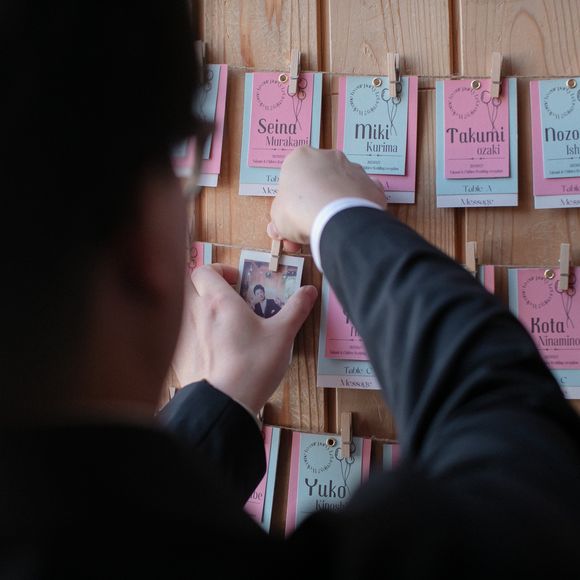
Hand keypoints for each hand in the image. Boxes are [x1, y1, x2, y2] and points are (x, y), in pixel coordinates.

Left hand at [172, 264, 316, 413]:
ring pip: (187, 311)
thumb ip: (296, 309)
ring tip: (227, 326)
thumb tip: (309, 291)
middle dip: (209, 288)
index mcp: (218, 301)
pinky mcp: (181, 356)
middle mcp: (197, 313)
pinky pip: (184, 336)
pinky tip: (218, 350)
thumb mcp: (282, 334)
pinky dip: (197, 336)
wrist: (226, 402)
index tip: (237, 282)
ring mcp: (185, 335)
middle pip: (192, 287)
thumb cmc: (253, 364)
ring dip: (204, 311)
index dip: (220, 270)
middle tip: (231, 300)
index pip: (204, 270)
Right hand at [268, 147, 384, 245]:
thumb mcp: (277, 218)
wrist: (337, 218)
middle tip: (306, 231)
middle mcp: (328, 156)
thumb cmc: (298, 211)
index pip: (291, 180)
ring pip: (339, 190)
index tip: (290, 222)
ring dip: (333, 208)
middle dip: (310, 208)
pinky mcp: (372, 185)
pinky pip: (361, 198)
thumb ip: (278, 221)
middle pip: (317, 183)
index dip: (289, 205)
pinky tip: (348, 225)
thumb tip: (278, 230)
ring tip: (328, 232)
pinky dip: (355, 210)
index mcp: (300, 157)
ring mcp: (353, 169)